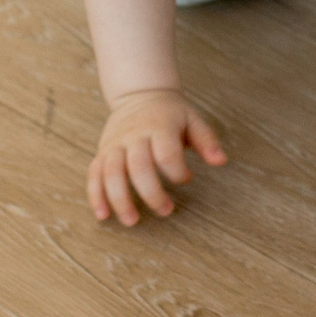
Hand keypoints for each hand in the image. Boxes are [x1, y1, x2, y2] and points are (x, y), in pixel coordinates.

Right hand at [87, 87, 226, 224]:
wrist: (140, 94)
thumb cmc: (171, 114)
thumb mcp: (192, 120)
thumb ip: (207, 140)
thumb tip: (221, 161)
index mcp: (159, 126)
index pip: (166, 153)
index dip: (178, 172)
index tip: (187, 178)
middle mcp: (134, 135)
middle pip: (138, 166)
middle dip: (151, 193)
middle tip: (166, 211)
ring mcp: (115, 144)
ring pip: (111, 173)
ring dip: (120, 199)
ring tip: (132, 222)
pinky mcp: (102, 151)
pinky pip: (94, 174)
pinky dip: (96, 195)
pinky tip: (103, 215)